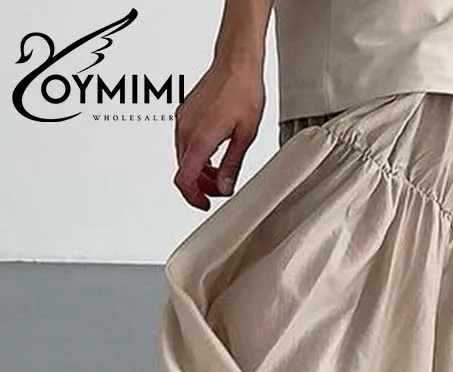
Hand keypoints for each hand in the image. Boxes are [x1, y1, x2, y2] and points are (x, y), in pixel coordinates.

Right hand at [173, 59, 264, 209]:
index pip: (185, 179)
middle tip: (221, 188)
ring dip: (200, 170)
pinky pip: (186, 142)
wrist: (236, 62)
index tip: (205, 204)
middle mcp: (186, 129)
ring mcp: (183, 120)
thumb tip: (224, 188)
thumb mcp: (245, 136)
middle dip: (202, 185)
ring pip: (184, 158)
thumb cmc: (243, 91)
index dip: (193, 197)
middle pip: (184, 171)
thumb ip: (232, 166)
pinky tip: (214, 153)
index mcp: (200, 138)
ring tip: (221, 172)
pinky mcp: (185, 113)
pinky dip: (198, 155)